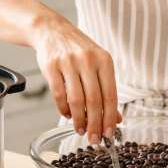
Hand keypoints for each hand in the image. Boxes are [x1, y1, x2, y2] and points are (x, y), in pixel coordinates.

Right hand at [33, 15, 121, 143]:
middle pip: (94, 100)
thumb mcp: (97, 64)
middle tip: (94, 138)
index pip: (110, 94)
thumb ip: (106, 89)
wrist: (51, 30)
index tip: (110, 132)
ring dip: (79, 120)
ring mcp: (68, 63)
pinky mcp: (51, 67)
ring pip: (77, 100)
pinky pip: (59, 95)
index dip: (110, 117)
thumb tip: (116, 118)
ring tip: (80, 130)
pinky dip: (64, 110)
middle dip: (95, 124)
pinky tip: (68, 115)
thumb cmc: (78, 49)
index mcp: (104, 60)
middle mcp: (88, 60)